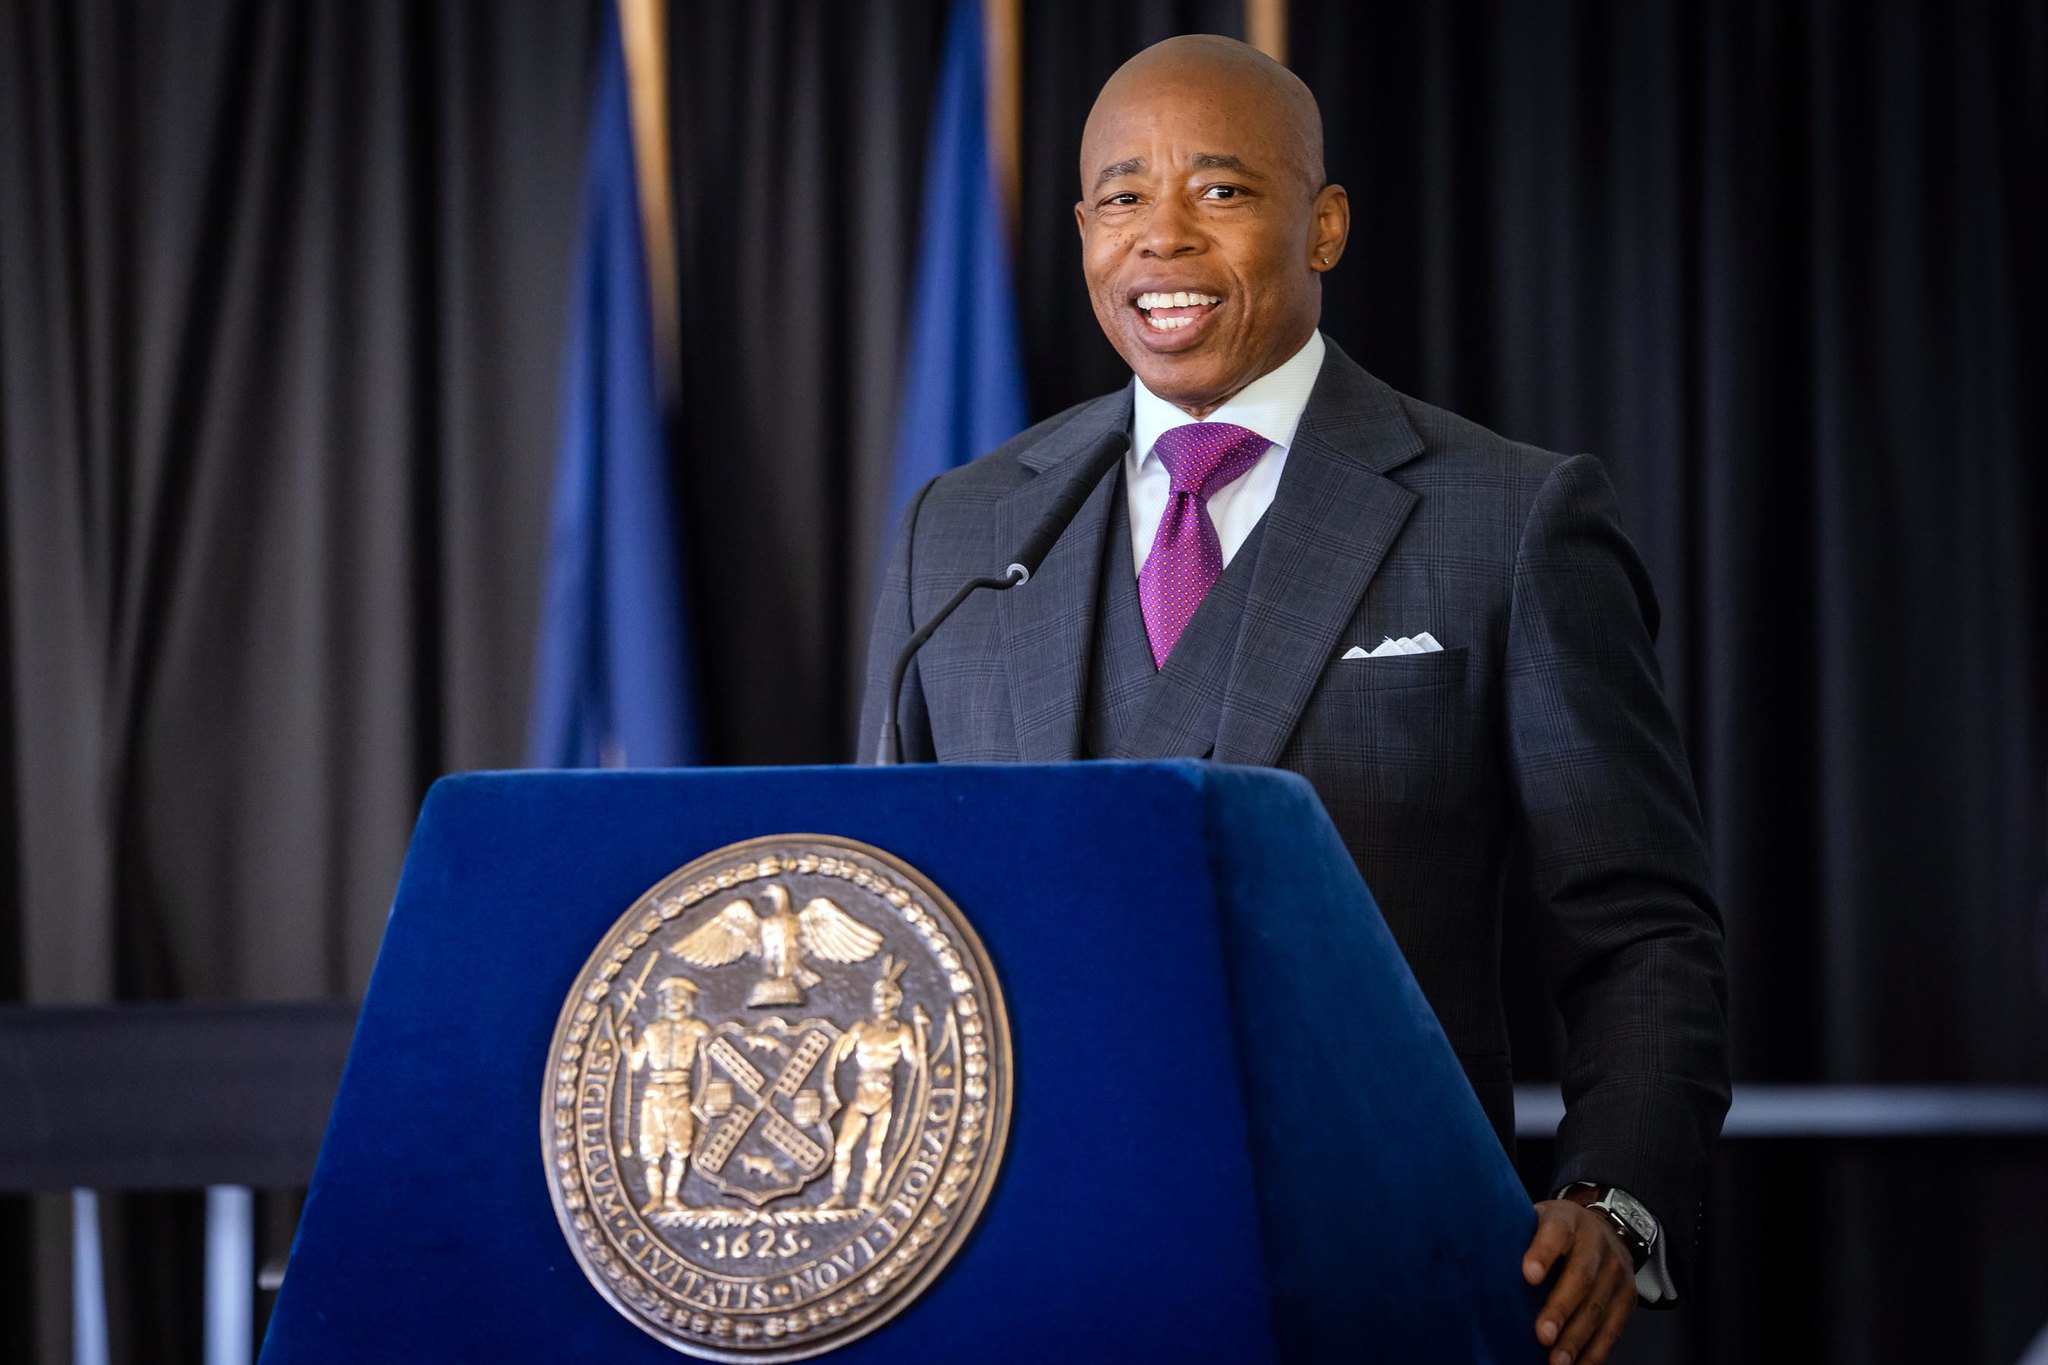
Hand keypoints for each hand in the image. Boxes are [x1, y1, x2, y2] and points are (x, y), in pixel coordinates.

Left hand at [1522, 1198, 1635, 1364]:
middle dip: (1560, 1309)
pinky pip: (1613, 1329)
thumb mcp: (1536, 1220)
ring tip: (1557, 1362)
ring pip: (1598, 1308)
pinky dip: (1595, 1352)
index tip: (1528, 1276)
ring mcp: (1616, 1271)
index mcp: (1567, 1221)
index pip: (1556, 1233)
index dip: (1542, 1253)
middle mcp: (1596, 1244)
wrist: (1606, 1228)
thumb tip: (1478, 1263)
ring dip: (1577, 1339)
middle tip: (1541, 1335)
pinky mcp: (1627, 1297)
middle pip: (1581, 1277)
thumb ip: (1516, 1237)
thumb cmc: (1557, 1231)